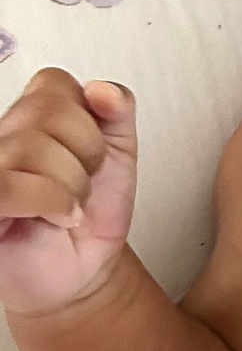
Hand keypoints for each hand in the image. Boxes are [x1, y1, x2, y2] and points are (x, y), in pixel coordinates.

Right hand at [0, 69, 138, 318]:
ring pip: (31, 148)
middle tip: (81, 184)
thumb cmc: (92, 210)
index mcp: (30, 118)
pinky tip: (58, 217)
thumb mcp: (120, 151)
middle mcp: (2, 139)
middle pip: (48, 112)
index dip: (87, 120)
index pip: (53, 82)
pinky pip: (9, 186)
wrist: (83, 268)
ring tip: (67, 205)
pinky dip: (49, 202)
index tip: (91, 153)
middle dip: (87, 155)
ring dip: (70, 185)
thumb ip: (118, 109)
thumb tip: (102, 89)